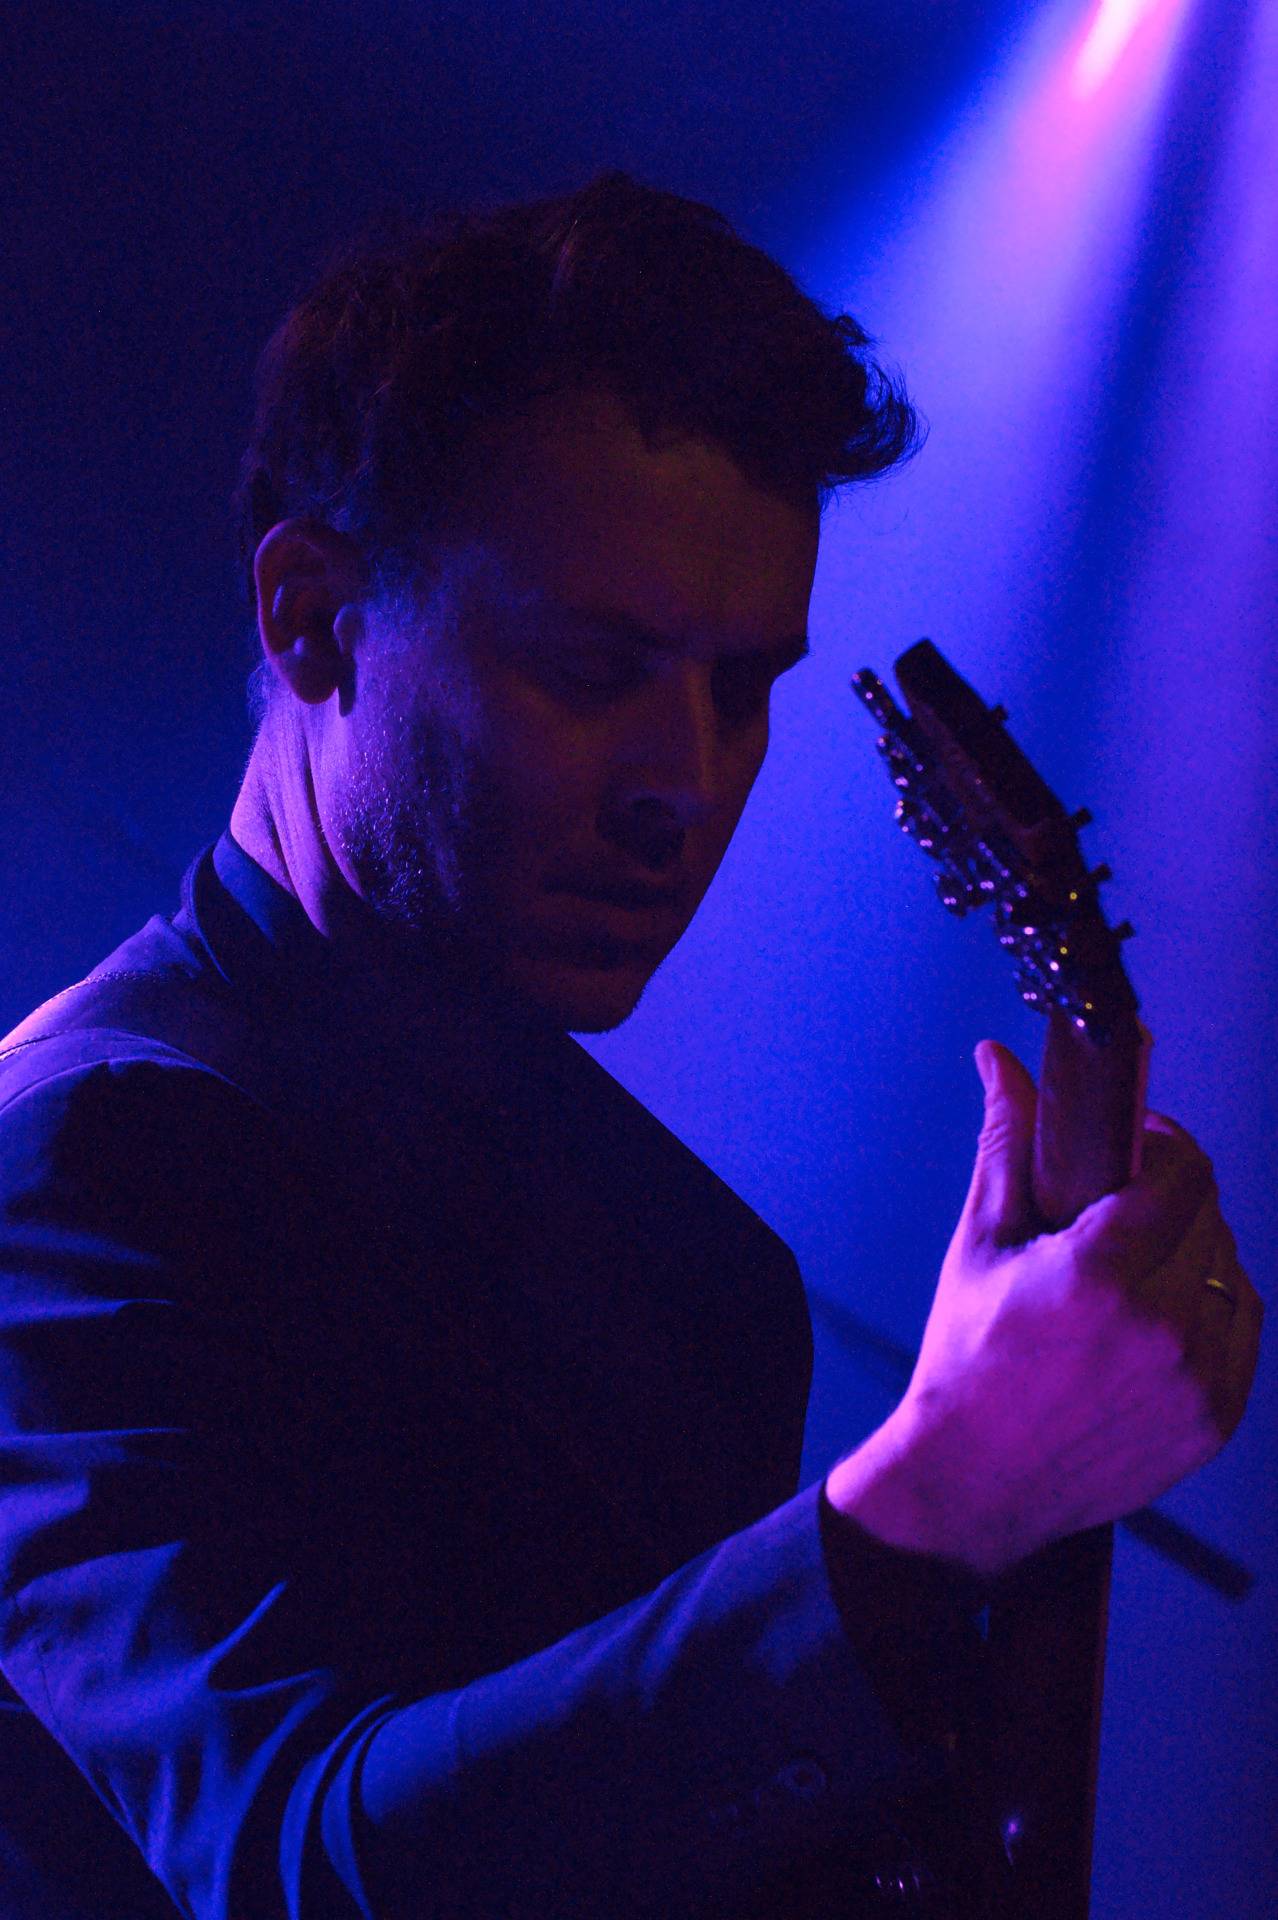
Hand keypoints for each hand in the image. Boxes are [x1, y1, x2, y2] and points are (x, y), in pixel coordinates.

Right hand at [827, 1041, 1262, 1578]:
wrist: (973, 1482)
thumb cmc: (966, 1359)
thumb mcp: (980, 1243)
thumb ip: (1007, 1144)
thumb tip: (998, 1060)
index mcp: (1098, 1274)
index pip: (1185, 1172)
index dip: (1164, 1144)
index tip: (1135, 1145)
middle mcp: (1158, 1327)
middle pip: (1210, 1217)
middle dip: (1170, 1198)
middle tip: (1120, 1209)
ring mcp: (1194, 1379)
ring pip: (1229, 1272)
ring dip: (1193, 1254)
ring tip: (1135, 1269)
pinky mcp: (1215, 1420)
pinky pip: (1241, 1331)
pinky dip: (1210, 1311)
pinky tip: (1160, 1315)